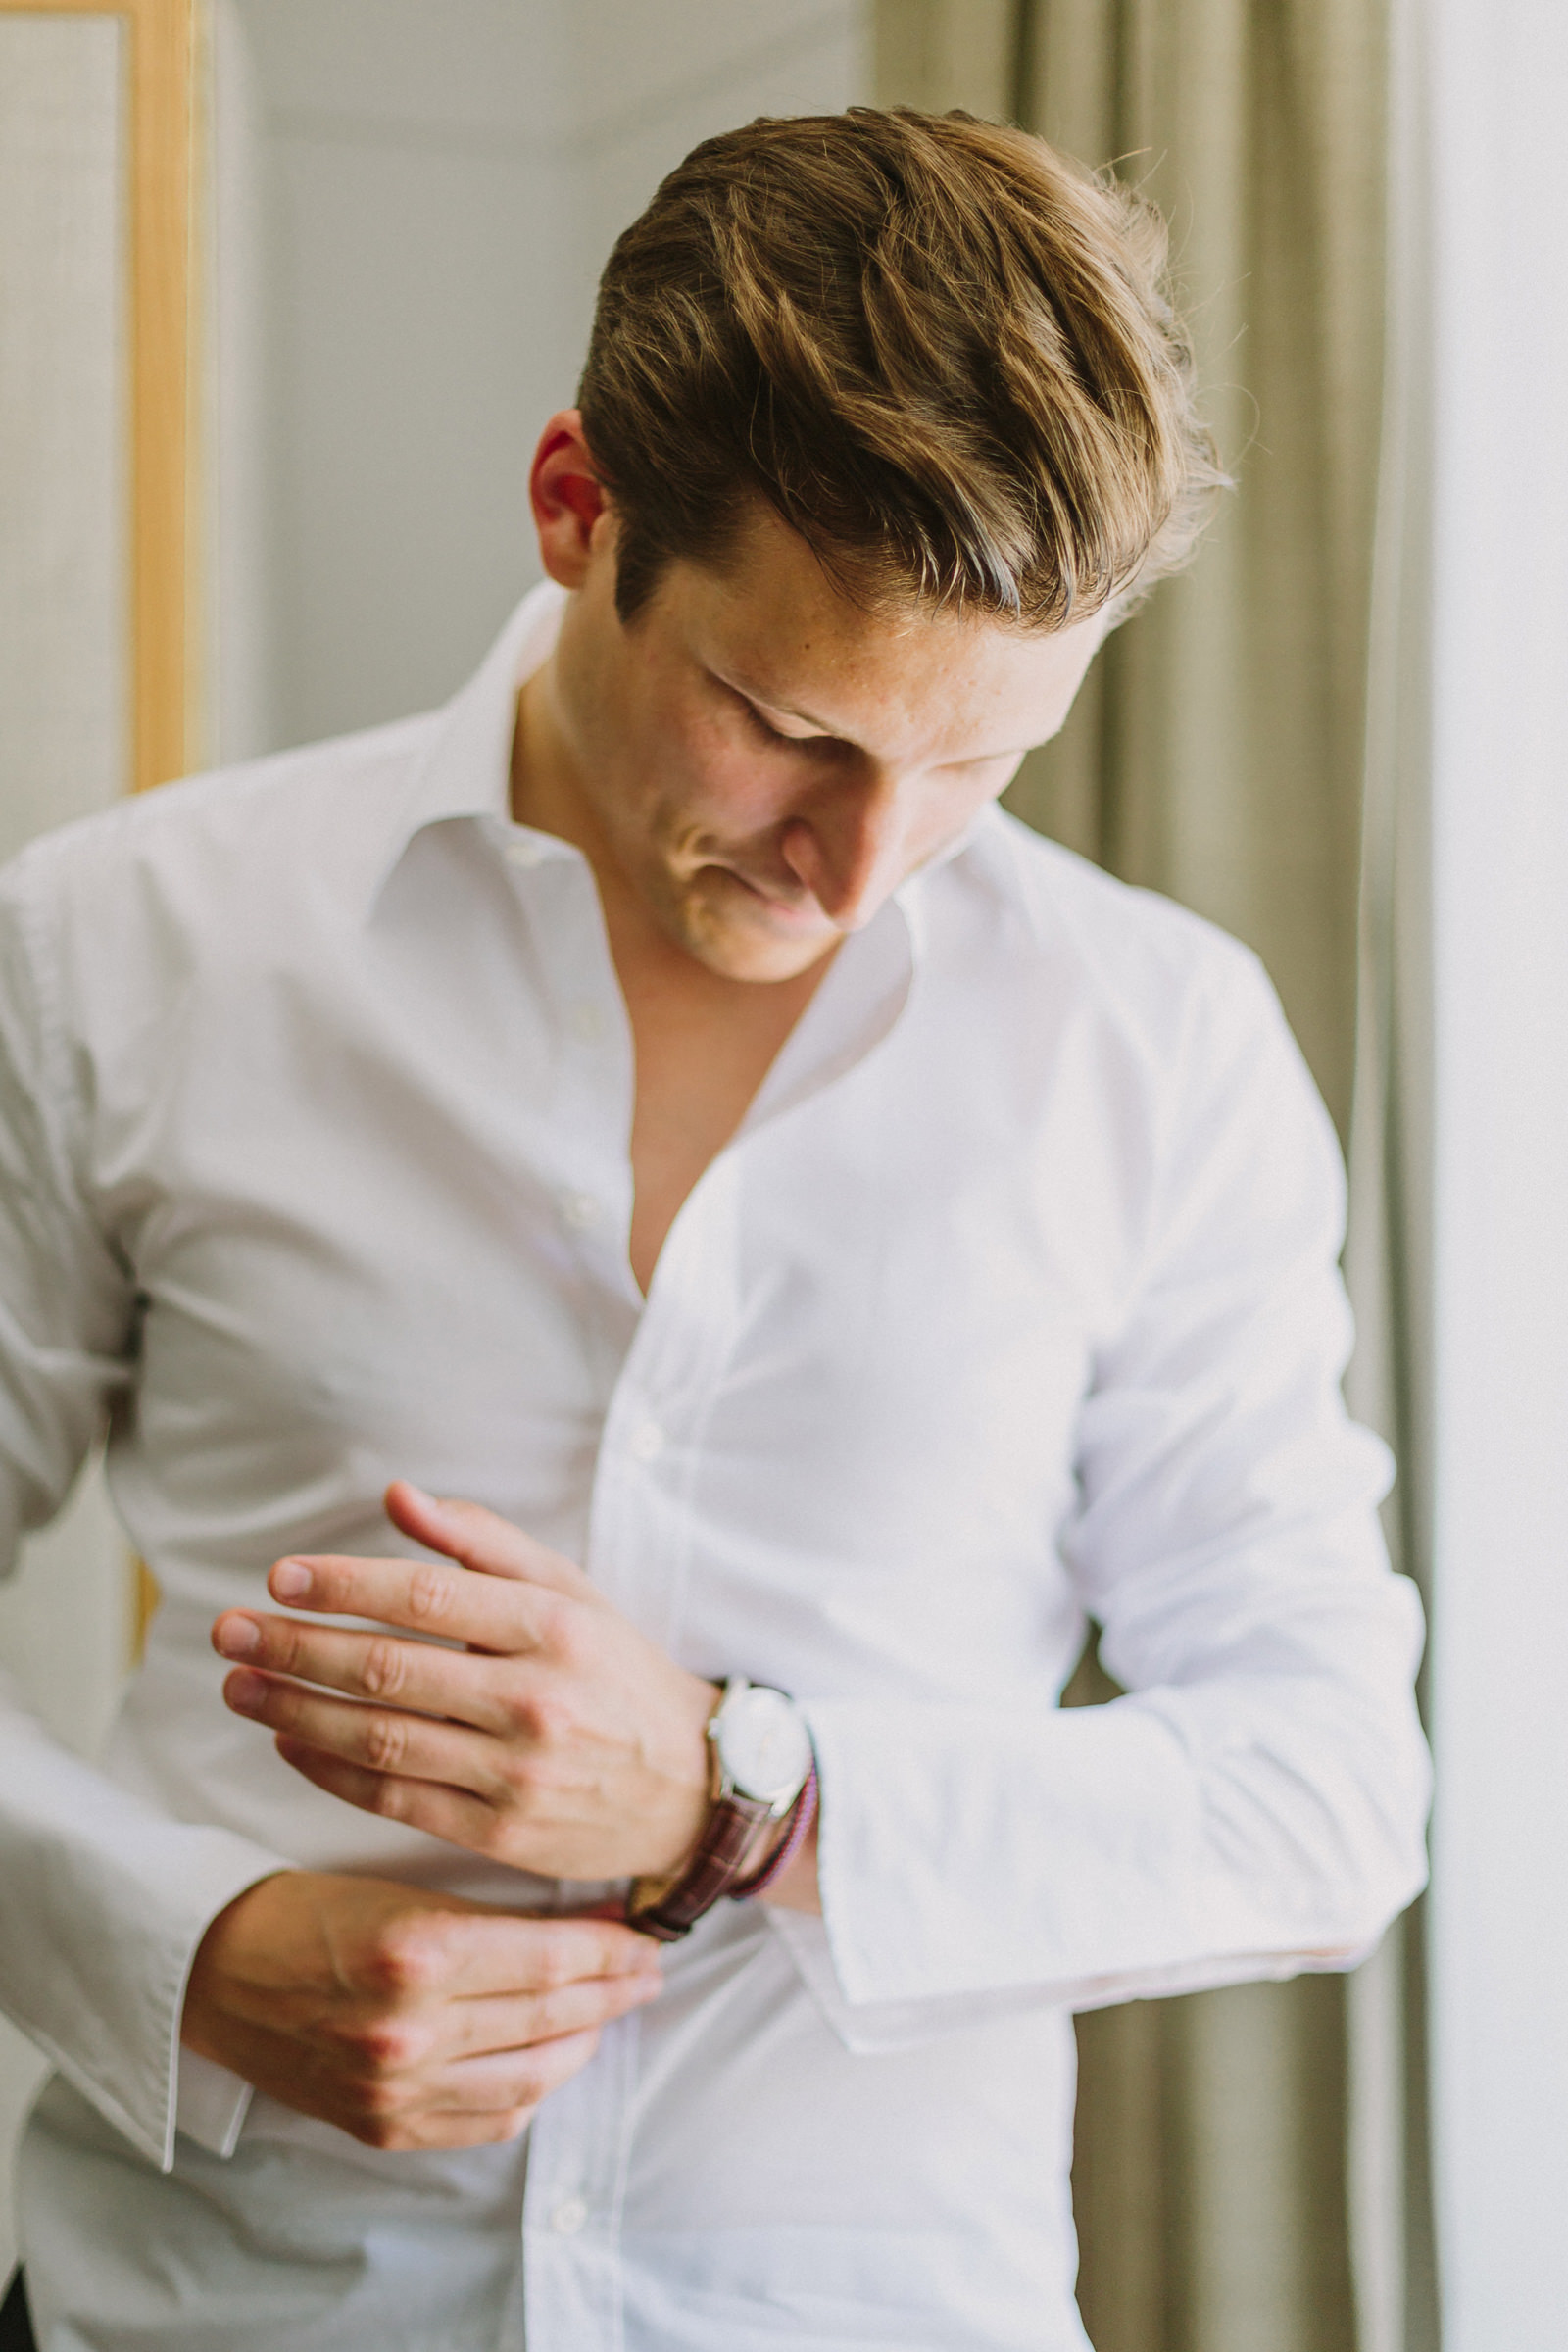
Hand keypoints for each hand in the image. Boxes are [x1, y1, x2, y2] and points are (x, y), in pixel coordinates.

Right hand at [181, 1870, 662, 2149]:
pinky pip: (486, 2119)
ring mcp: (394, 2088)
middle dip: (611, 1992)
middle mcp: (409, 2029)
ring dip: (583, 2042)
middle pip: (549, 2016)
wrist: (214, 1972)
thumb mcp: (406, 1891)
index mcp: (416, 1953)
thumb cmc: (311, 1911)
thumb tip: (592, 1919)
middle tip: (649, 1972)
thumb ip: (497, 1914)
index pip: (548, 1959)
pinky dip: (532, 2089)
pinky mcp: (381, 2125)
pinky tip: (553, 2059)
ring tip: (609, 2013)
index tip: (646, 1939)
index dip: (609, 1950)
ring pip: (530, 2075)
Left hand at [211, 1482, 719, 1882]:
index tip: (281, 1576)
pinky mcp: (503, 1836)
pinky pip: (396, 1801)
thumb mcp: (572, 1591)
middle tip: (230, 1629)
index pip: (427, 1597)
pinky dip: (331, 1772)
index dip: (345, 1585)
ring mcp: (518, 1774)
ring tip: (240, 1684)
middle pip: (388, 1669)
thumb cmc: (616, 1672)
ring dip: (296, 1711)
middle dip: (296, 1646)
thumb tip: (400, 1496)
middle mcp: (536, 1700)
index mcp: (554, 1627)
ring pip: (381, 1740)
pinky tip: (289, 1742)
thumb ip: (485, 1543)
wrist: (693, 1787)